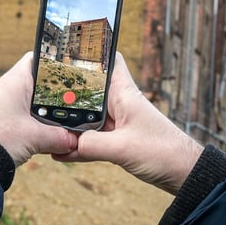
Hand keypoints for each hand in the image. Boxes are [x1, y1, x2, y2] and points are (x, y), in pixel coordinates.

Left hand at [0, 52, 78, 166]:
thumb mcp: (35, 137)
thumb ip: (60, 137)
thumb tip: (75, 141)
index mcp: (17, 81)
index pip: (38, 59)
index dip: (56, 60)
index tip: (73, 66)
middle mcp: (10, 91)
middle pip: (41, 86)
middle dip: (58, 97)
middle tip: (77, 102)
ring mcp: (6, 108)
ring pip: (35, 106)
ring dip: (50, 116)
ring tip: (67, 125)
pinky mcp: (4, 125)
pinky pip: (27, 121)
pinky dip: (39, 129)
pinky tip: (50, 140)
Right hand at [54, 52, 202, 194]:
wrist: (185, 174)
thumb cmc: (163, 152)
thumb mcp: (123, 149)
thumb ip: (91, 145)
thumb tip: (65, 145)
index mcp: (124, 93)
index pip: (109, 60)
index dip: (91, 52)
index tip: (66, 51)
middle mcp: (120, 104)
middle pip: (89, 89)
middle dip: (67, 93)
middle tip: (41, 94)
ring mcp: (119, 122)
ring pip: (87, 116)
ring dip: (70, 123)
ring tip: (45, 126)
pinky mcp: (118, 140)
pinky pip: (92, 139)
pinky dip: (78, 145)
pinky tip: (60, 153)